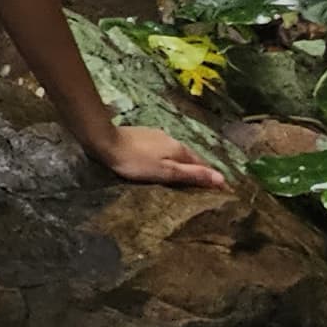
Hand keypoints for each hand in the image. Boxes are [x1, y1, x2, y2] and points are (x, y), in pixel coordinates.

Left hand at [91, 121, 230, 189]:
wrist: (105, 141)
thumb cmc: (136, 161)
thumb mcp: (166, 172)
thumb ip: (192, 175)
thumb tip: (221, 178)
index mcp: (180, 149)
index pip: (202, 165)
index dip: (211, 177)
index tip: (220, 190)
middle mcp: (172, 139)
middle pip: (190, 158)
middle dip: (198, 171)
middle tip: (204, 188)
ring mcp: (157, 136)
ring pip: (176, 153)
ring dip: (182, 164)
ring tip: (184, 179)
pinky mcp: (143, 135)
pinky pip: (162, 150)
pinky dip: (168, 159)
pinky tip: (162, 165)